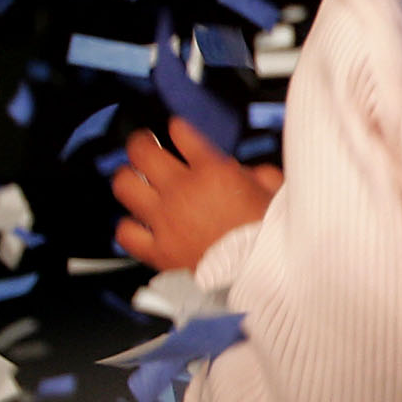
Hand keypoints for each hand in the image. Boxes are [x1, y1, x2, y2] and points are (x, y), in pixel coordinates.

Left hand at [112, 121, 280, 271]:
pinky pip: (127, 232)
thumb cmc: (273, 233)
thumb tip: (251, 173)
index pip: (183, 135)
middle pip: (143, 152)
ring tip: (133, 177)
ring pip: (125, 186)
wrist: (263, 272)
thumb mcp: (276, 192)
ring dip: (128, 178)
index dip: (178, 130)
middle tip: (144, 144)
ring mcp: (165, 220)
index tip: (177, 130)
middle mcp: (182, 190)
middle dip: (142, 143)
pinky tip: (137, 223)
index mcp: (213, 172)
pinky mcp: (158, 249)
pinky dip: (129, 226)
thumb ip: (259, 175)